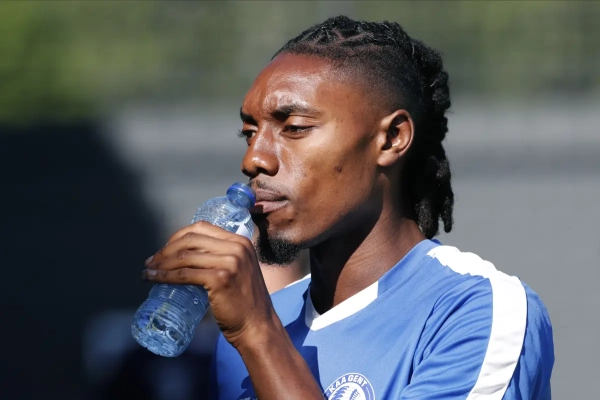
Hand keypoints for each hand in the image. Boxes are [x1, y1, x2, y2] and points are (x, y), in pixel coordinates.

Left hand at [143, 221, 276, 346]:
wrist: (257, 326)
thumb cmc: (245, 302)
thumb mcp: (240, 270)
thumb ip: (224, 258)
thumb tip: (191, 256)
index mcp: (240, 241)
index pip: (202, 228)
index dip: (178, 236)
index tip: (165, 249)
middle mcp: (237, 247)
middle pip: (191, 239)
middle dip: (166, 249)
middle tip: (152, 261)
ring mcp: (230, 262)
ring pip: (185, 256)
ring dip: (162, 263)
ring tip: (149, 271)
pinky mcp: (220, 279)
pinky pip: (185, 274)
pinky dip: (165, 276)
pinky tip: (154, 279)